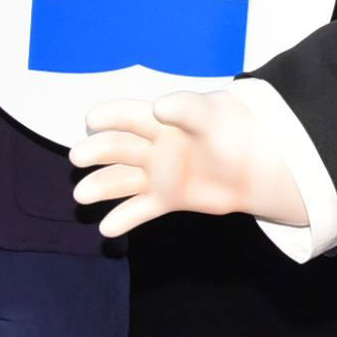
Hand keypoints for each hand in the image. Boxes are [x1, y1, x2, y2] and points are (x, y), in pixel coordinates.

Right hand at [68, 90, 305, 236]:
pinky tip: (106, 229)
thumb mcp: (215, 115)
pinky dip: (123, 218)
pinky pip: (140, 209)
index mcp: (161, 121)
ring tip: (81, 195)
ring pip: (122, 180)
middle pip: (118, 148)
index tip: (91, 120)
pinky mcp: (167, 198)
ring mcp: (158, 174)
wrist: (259, 166)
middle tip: (77, 158)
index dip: (110, 116)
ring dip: (101, 186)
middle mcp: (153, 146)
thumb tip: (159, 107)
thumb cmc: (235, 130)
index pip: (130, 115)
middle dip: (97, 151)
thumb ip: (187, 109)